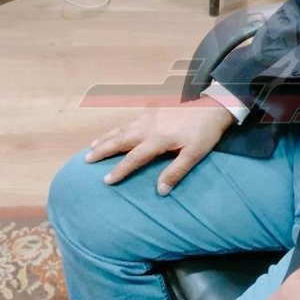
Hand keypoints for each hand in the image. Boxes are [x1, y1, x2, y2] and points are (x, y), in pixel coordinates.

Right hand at [85, 100, 235, 192]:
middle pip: (120, 140)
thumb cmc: (204, 134)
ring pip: (122, 129)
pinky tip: (114, 133)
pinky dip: (117, 129)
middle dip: (102, 150)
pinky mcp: (154, 113)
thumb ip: (176, 172)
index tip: (106, 181)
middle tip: (86, 160)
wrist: (212, 108)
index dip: (119, 170)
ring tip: (92, 146)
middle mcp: (149, 127)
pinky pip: (129, 122)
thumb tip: (160, 191)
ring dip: (106, 138)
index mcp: (158, 139)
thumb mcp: (194, 155)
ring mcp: (150, 118)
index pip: (134, 158)